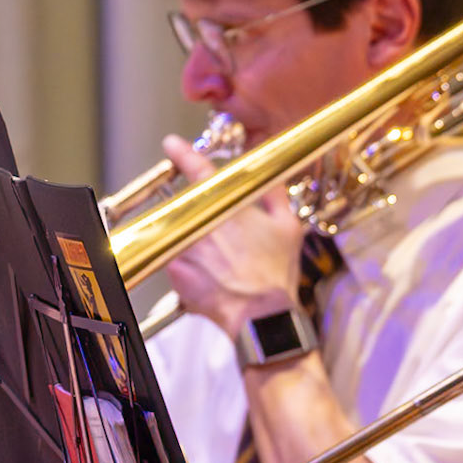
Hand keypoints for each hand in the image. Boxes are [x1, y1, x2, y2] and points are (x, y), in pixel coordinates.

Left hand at [161, 135, 305, 336]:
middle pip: (188, 204)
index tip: (173, 145)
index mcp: (226, 205)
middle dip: (201, 216)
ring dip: (196, 243)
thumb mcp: (289, 228)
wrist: (260, 316)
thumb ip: (274, 194)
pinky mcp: (174, 268)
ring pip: (182, 232)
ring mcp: (184, 244)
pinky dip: (190, 266)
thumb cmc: (275, 275)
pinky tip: (212, 279)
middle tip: (224, 239)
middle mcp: (199, 220)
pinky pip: (177, 259)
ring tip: (222, 265)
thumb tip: (270, 174)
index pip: (197, 168)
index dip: (182, 153)